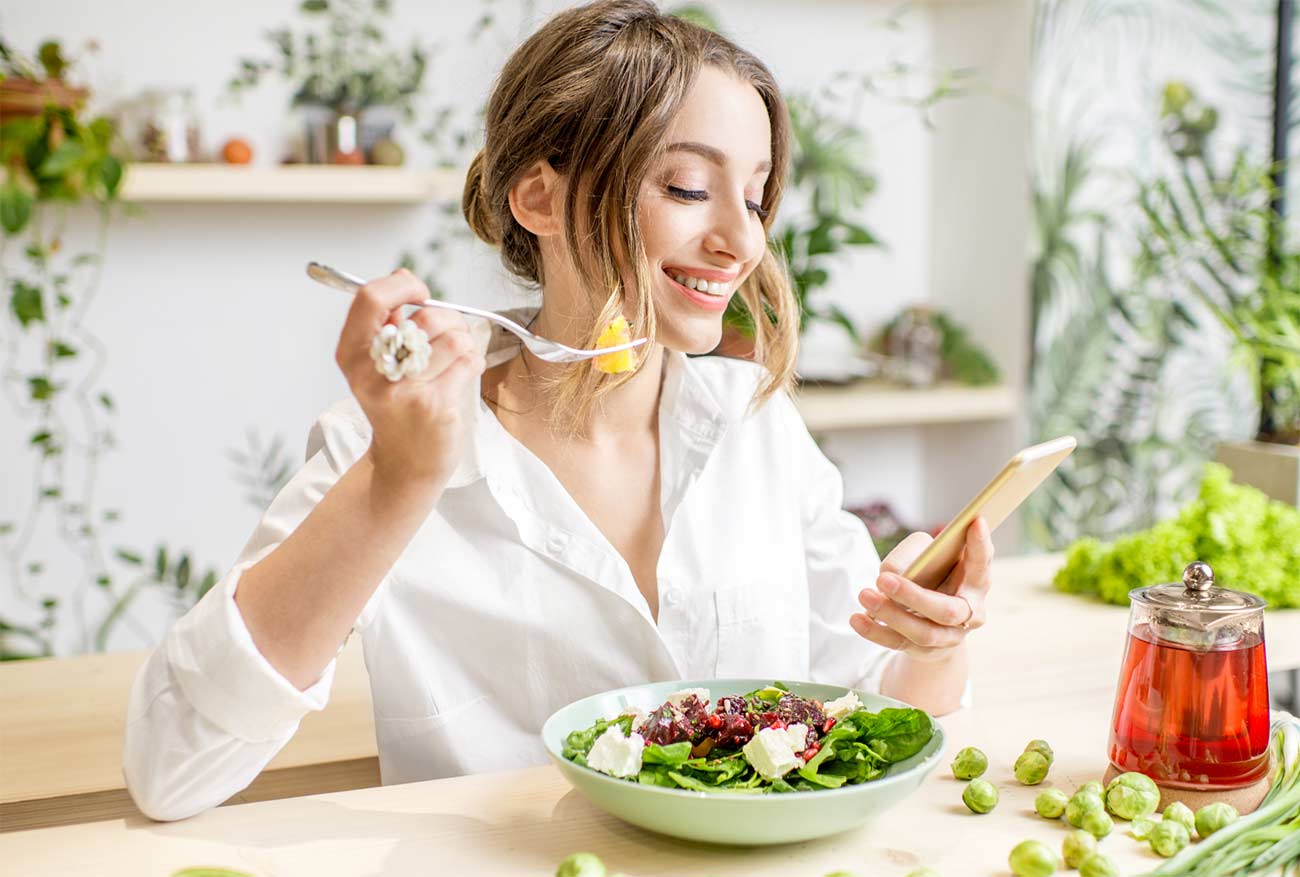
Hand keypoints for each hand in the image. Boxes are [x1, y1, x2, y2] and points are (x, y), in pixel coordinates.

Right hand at [334, 268, 485, 484]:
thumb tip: (403, 276)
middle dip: (448, 320)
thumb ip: (386, 321)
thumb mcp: (375, 363)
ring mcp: (405, 392)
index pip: (370, 299)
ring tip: (453, 360)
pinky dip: (472, 363)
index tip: (420, 292)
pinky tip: (460, 377)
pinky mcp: (435, 406)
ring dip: (464, 344)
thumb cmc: (396, 404)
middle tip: (447, 335)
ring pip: (454, 339)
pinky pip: (469, 362)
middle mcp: (372, 373)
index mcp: (351, 354)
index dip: (402, 286)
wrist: (405, 461)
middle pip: (425, 318)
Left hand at [849, 516, 994, 662]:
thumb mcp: (930, 557)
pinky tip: (857, 618)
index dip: (980, 545)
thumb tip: (893, 573)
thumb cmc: (934, 575)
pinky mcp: (923, 650)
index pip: (981, 565)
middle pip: (946, 611)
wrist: (936, 620)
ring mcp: (947, 636)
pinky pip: (898, 643)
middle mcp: (969, 614)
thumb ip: (918, 555)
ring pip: (922, 632)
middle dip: (914, 596)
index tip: (974, 521)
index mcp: (976, 584)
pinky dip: (875, 631)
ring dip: (890, 614)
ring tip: (864, 594)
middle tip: (883, 578)